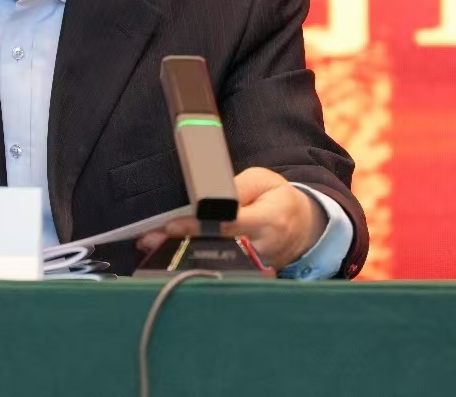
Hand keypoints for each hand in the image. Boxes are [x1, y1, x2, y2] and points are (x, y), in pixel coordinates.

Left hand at [136, 167, 326, 270]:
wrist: (305, 227)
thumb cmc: (279, 199)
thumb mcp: (263, 180)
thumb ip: (236, 187)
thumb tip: (208, 197)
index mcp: (269, 220)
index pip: (228, 225)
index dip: (198, 226)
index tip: (171, 225)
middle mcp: (263, 248)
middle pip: (217, 249)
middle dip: (181, 245)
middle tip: (150, 240)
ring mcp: (257, 266)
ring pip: (216, 263)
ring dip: (182, 256)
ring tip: (152, 247)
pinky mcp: (251, 274)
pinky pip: (221, 270)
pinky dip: (195, 263)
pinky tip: (169, 256)